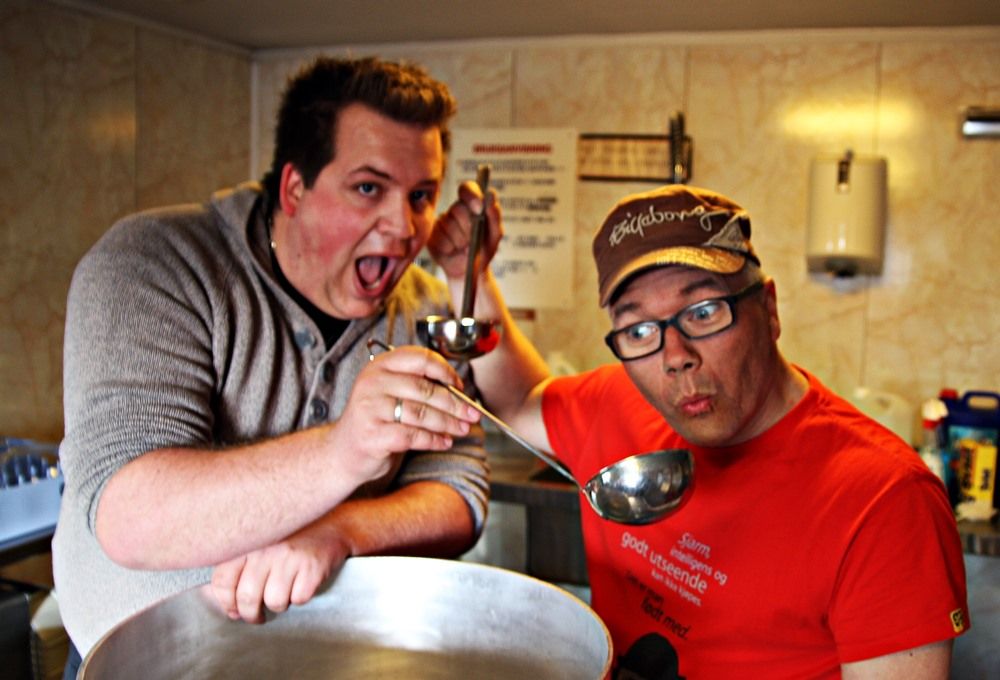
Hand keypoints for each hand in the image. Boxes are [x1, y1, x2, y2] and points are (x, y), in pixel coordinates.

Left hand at [209, 517, 347, 622]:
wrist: (333, 524)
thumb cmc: (290, 538)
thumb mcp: (260, 543)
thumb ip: (238, 566)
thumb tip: (227, 607)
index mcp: (248, 541)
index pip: (222, 580)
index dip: (226, 602)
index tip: (234, 609)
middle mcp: (266, 547)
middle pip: (247, 597)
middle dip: (251, 614)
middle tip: (256, 615)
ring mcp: (290, 556)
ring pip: (274, 602)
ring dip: (279, 603)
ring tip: (285, 589)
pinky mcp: (312, 566)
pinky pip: (299, 598)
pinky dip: (300, 596)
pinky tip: (302, 581)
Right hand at [331, 345, 480, 482]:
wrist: (344, 451)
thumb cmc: (376, 419)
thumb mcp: (391, 391)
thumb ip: (418, 384)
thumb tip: (460, 391)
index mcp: (380, 365)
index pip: (420, 358)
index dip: (445, 371)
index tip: (460, 385)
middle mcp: (373, 382)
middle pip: (425, 389)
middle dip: (454, 403)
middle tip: (472, 414)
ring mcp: (370, 408)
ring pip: (421, 414)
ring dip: (448, 423)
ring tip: (462, 429)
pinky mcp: (372, 435)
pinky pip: (413, 436)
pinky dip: (433, 440)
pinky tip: (444, 442)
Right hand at [427, 179, 502, 281]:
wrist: (470, 272)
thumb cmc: (483, 250)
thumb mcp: (495, 235)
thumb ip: (494, 215)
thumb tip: (490, 195)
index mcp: (471, 204)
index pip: (467, 189)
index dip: (471, 195)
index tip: (478, 208)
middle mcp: (455, 210)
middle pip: (458, 208)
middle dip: (468, 226)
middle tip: (473, 239)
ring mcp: (441, 222)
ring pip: (449, 225)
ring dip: (460, 240)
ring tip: (464, 247)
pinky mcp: (431, 235)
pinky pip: (439, 238)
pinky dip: (449, 248)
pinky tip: (452, 252)